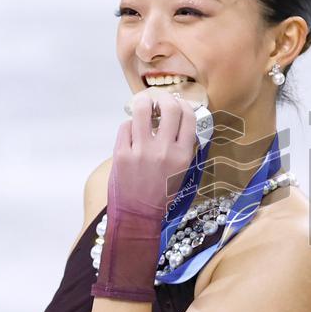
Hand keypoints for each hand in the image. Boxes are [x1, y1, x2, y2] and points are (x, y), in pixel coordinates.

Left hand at [109, 88, 196, 216]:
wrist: (138, 214)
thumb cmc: (162, 193)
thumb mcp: (182, 171)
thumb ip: (182, 146)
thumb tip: (177, 120)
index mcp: (183, 155)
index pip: (189, 117)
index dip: (184, 104)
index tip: (178, 104)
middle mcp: (164, 150)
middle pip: (169, 107)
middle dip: (164, 98)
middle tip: (159, 99)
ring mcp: (141, 150)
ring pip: (142, 110)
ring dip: (143, 102)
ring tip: (143, 104)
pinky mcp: (122, 153)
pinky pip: (125, 126)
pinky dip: (129, 125)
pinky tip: (132, 131)